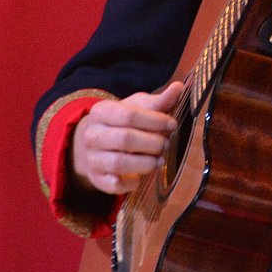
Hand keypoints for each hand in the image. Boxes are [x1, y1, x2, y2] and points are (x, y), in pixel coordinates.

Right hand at [69, 82, 183, 195]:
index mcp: (101, 112)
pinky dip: (129, 183)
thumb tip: (179, 87)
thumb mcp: (137, 108)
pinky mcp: (96, 178)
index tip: (172, 125)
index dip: (155, 120)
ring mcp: (92, 158)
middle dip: (152, 143)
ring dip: (145, 164)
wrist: (95, 144)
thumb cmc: (122, 123)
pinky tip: (139, 179)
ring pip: (119, 163)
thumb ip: (158, 101)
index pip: (129, 114)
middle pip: (125, 139)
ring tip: (159, 160)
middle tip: (166, 144)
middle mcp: (92, 135)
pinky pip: (113, 184)